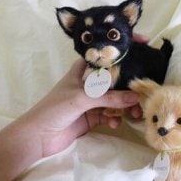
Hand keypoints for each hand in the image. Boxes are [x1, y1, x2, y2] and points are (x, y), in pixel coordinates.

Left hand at [20, 59, 141, 157]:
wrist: (37, 137)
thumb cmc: (54, 109)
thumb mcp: (82, 99)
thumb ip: (109, 97)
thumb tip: (135, 97)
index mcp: (81, 72)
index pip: (102, 55)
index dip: (118, 49)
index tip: (141, 43)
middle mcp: (87, 85)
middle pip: (113, 80)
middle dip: (128, 85)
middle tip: (143, 92)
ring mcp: (90, 102)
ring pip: (114, 100)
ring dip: (125, 106)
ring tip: (134, 113)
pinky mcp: (91, 119)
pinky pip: (109, 116)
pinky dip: (114, 119)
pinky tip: (114, 124)